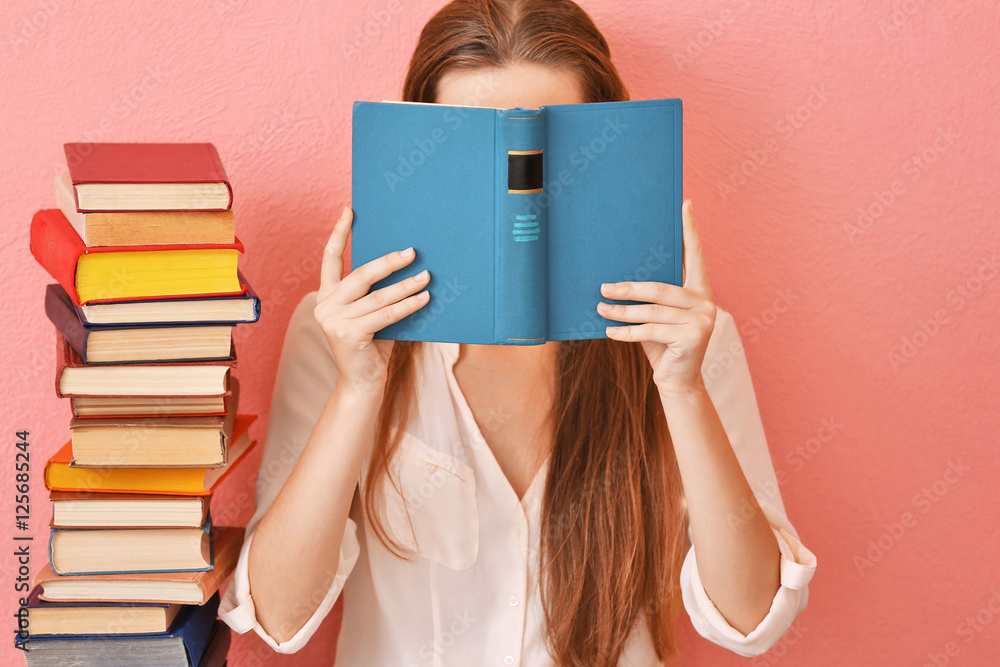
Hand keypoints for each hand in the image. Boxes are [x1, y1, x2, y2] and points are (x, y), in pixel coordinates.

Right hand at [312, 205, 430, 396]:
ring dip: (406, 285)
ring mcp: (333, 321)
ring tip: (426, 276)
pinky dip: (408, 306)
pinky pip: (385, 314)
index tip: (349, 210)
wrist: (363, 384)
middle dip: (388, 261)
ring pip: (377, 296)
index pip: (330, 258)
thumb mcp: (371, 315)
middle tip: (412, 251)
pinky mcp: (347, 334)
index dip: (339, 233)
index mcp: (327, 296)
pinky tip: (425, 299)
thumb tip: (408, 264)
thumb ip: (376, 294)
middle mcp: (324, 305)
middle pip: (360, 274)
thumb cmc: (372, 346)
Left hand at [596, 199, 715, 394]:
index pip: (694, 255)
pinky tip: (610, 332)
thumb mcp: (656, 318)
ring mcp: (702, 320)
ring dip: (622, 311)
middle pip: (660, 288)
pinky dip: (628, 331)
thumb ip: (649, 299)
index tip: (686, 203)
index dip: (690, 229)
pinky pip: (651, 331)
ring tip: (600, 308)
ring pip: (652, 311)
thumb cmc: (662, 346)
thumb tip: (615, 280)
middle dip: (628, 287)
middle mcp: (705, 302)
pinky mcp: (694, 337)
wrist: (678, 382)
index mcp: (699, 291)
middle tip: (603, 286)